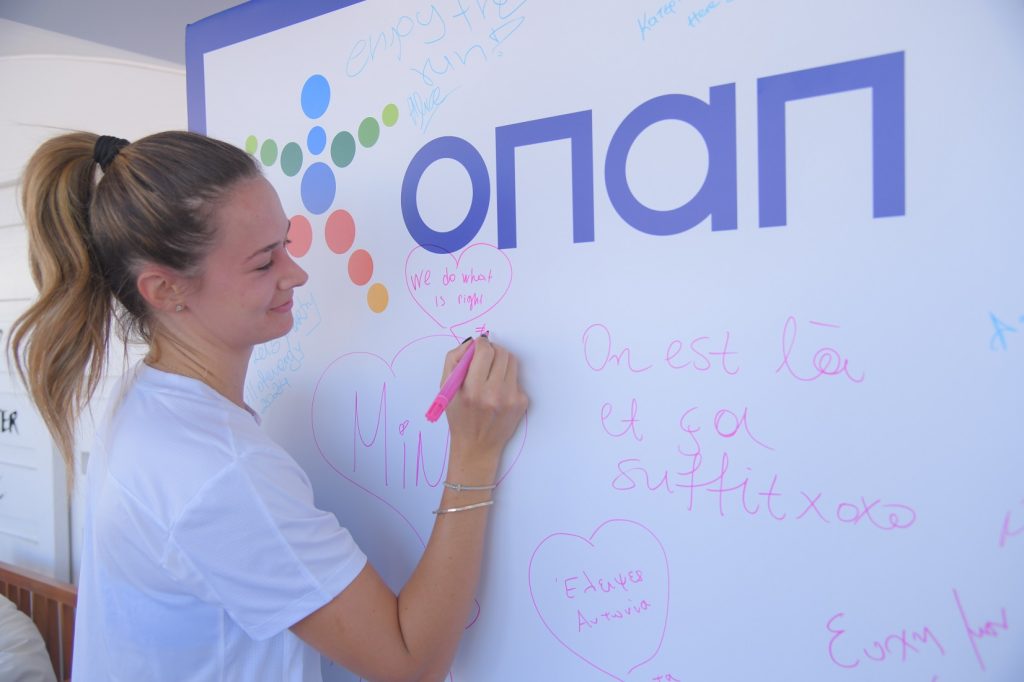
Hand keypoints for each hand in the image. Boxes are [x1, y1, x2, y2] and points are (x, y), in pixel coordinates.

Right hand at [440, 336, 527, 476]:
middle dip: (492, 351)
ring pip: (512, 362)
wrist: (476, 446)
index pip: (484, 351)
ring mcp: (510, 399)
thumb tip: (473, 342)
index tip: (479, 348)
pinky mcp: (521, 403)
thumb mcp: (446, 389)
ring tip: (492, 375)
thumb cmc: (459, 416)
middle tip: (485, 359)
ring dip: (501, 363)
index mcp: (472, 389)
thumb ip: (454, 360)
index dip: (481, 345)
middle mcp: (493, 394)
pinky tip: (498, 392)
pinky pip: (517, 378)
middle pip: (502, 353)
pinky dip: (507, 380)